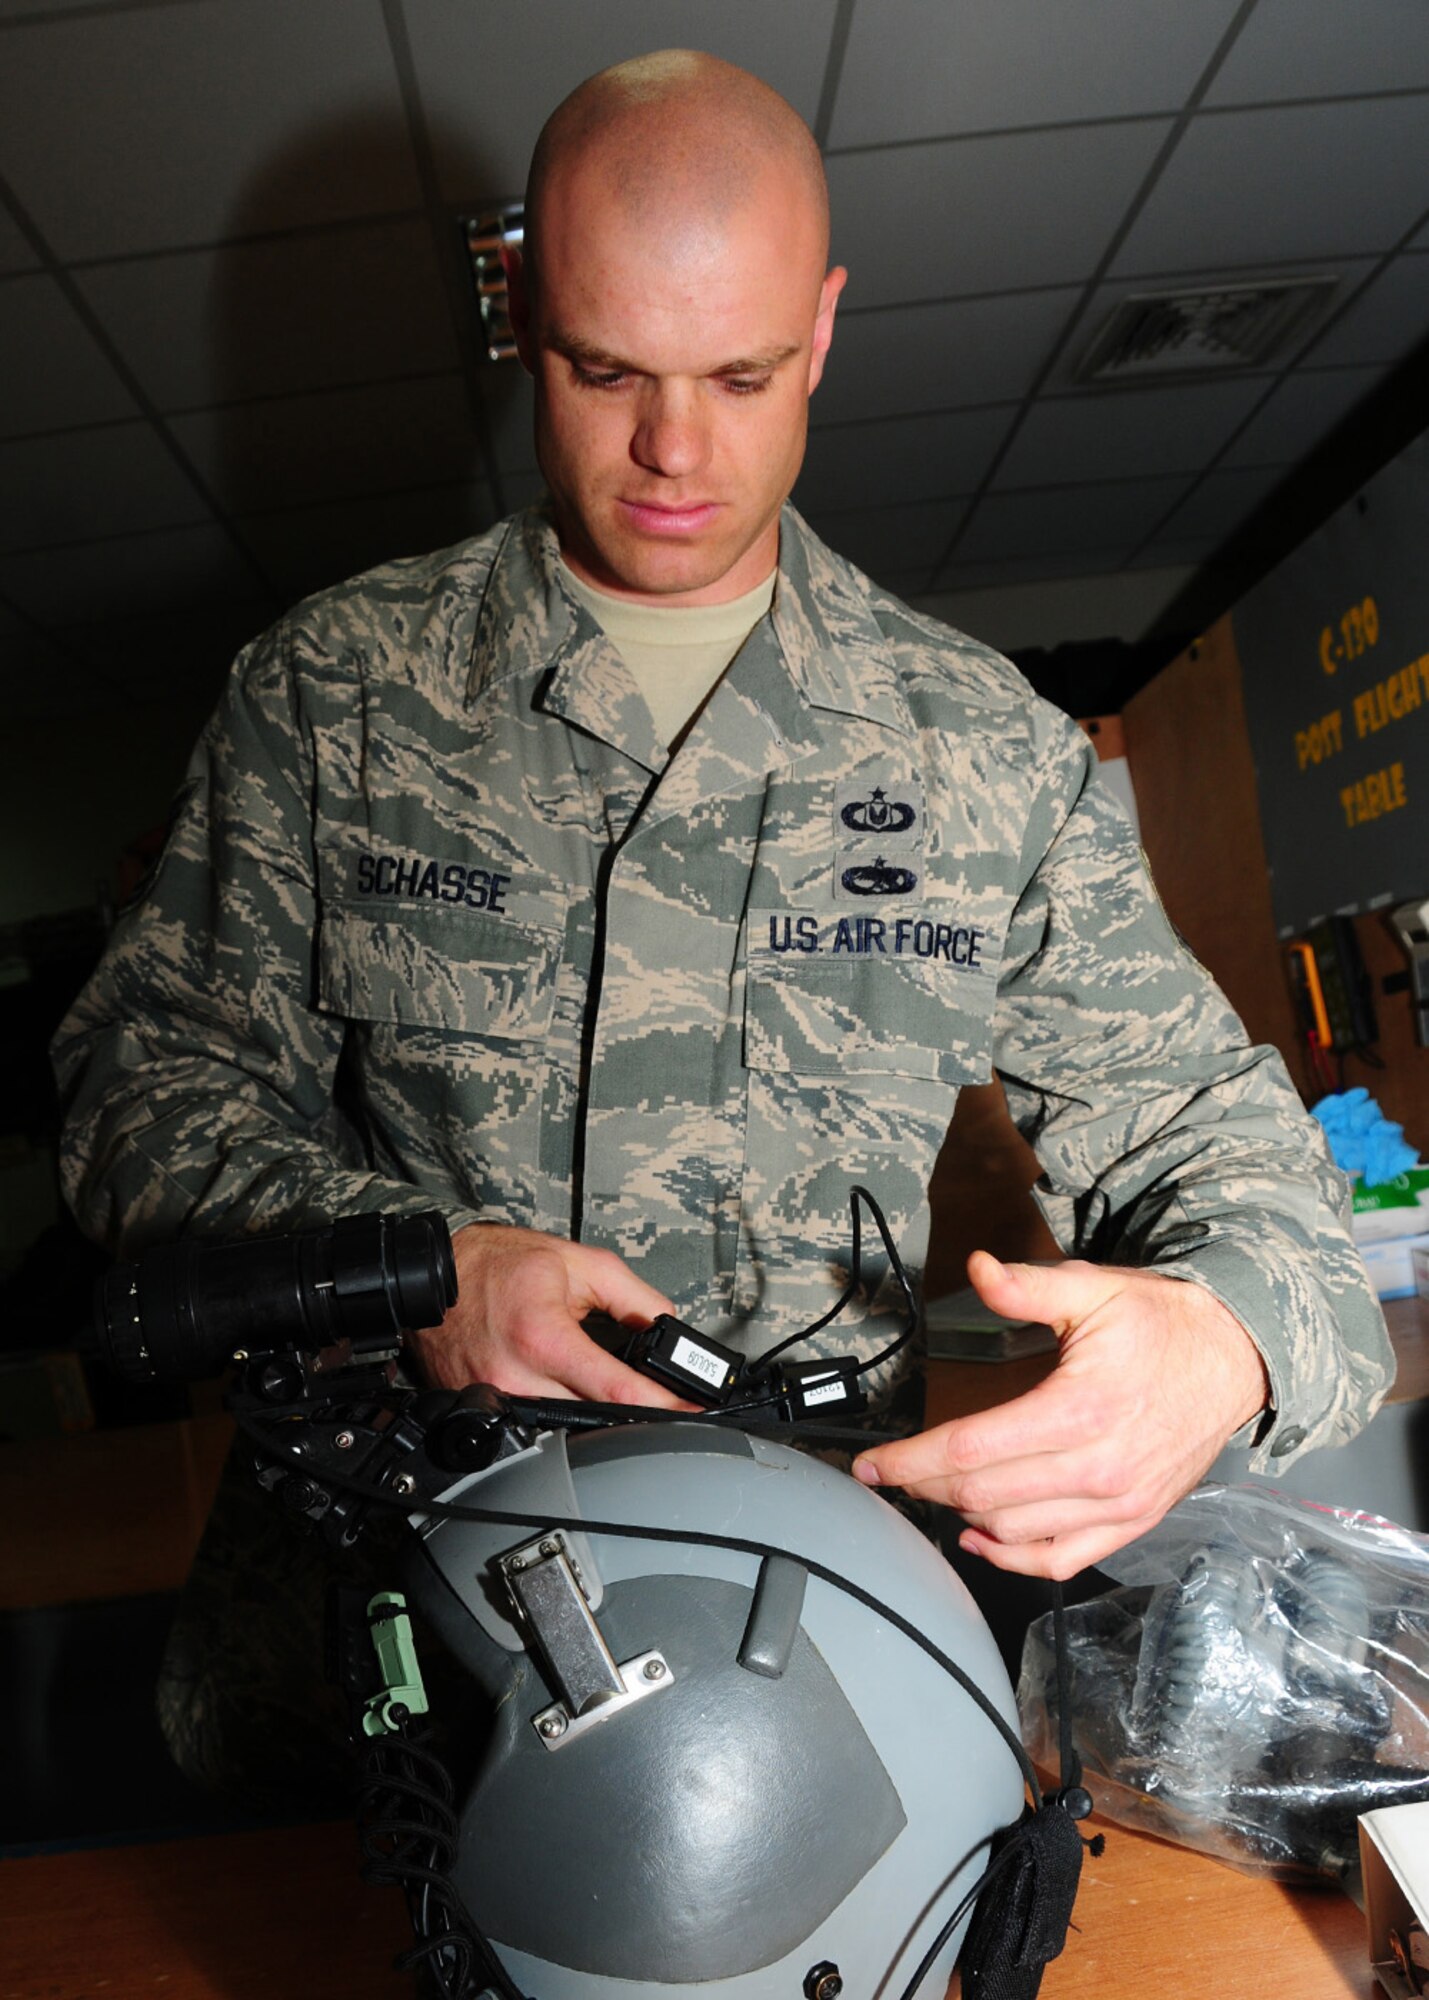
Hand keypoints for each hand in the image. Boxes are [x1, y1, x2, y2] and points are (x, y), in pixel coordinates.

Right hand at [404, 1222, 688, 1406]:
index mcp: (544, 1338)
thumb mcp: (580, 1263)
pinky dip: (557, 1416)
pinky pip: (530, 1426)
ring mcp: (495, 1401)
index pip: (617, 1389)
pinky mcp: (480, 1412)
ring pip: (563, 1430)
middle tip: (660, 1401)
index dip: (663, 1404)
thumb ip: (634, 1296)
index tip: (695, 1410)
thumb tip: (668, 1327)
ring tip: (615, 1398)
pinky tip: (568, 1398)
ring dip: (595, 1419)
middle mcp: (516, 1378)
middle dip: (631, 1414)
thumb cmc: (498, 1264)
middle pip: (593, 1419)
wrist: (434, 1277)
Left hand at [852, 1253, 1268, 1578]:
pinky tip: (981, 1538)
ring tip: (933, 1490)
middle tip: (892, 1473)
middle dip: (924, 1485)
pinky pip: (1061, 1558)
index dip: (910, 1460)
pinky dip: (1013, 1558)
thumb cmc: (1162, 1324)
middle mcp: (1098, 1467)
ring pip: (1012, 1531)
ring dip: (961, 1515)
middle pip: (981, 1494)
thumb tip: (977, 1268)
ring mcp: (1118, 1502)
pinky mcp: (1132, 1520)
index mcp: (1079, 1409)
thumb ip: (1027, 1287)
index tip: (871, 1464)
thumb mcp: (1093, 1291)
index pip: (971, 1449)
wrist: (1235, 1359)